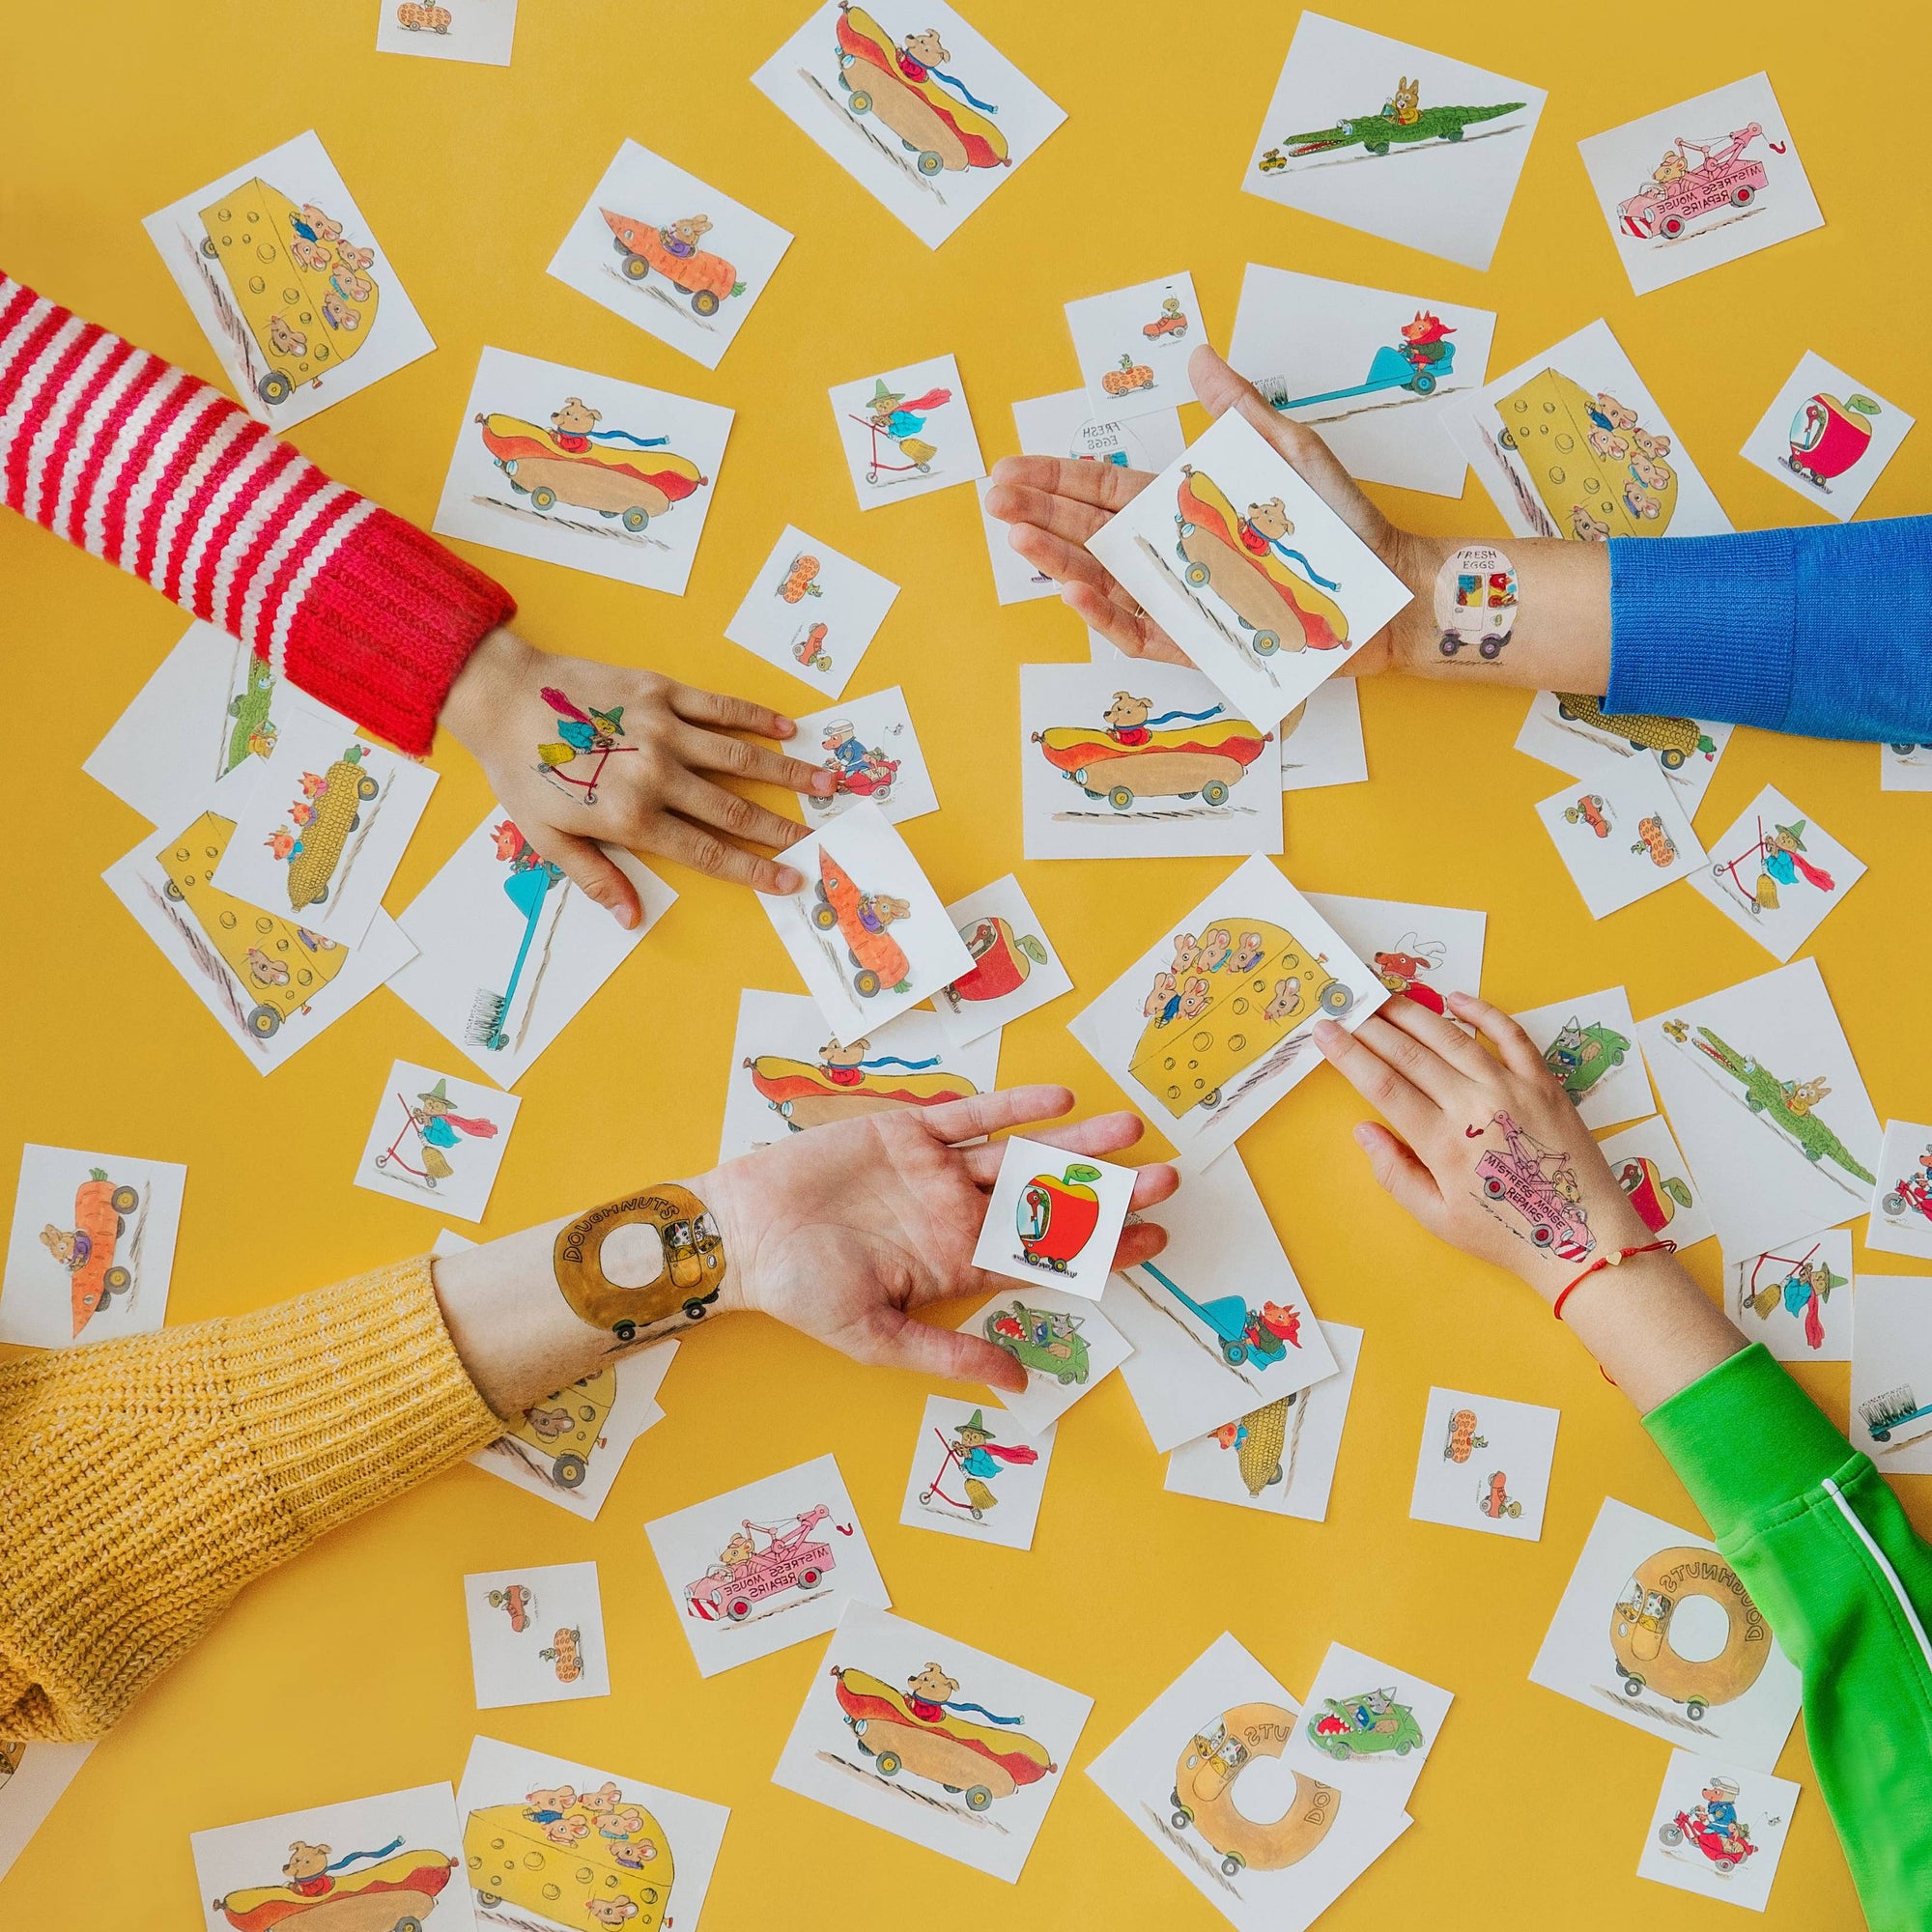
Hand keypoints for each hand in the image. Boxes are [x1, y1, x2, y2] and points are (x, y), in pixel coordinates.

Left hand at [442, 628, 837, 922]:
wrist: (502, 698)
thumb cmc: (521, 772)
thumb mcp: (546, 838)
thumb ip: (595, 877)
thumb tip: (631, 918)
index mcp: (631, 818)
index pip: (707, 852)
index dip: (754, 870)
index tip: (790, 881)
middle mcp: (655, 775)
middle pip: (735, 811)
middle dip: (784, 830)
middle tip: (823, 842)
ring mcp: (662, 730)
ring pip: (740, 758)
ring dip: (789, 773)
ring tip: (829, 784)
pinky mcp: (659, 692)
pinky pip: (719, 706)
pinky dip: (756, 718)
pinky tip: (788, 730)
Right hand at [706, 1087, 1178, 1390]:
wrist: (743, 1235)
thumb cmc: (801, 1292)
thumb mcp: (876, 1338)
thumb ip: (949, 1351)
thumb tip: (1019, 1382)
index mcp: (958, 1264)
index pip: (1047, 1257)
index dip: (1102, 1251)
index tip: (1156, 1243)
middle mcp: (959, 1214)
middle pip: (1049, 1202)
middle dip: (1108, 1193)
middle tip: (1168, 1182)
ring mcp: (938, 1172)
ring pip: (1021, 1155)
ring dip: (1073, 1145)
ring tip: (1128, 1135)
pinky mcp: (910, 1133)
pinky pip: (972, 1117)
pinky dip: (1012, 1108)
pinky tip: (1058, 1102)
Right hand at [982, 344, 1422, 671]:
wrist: (1378, 589)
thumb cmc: (1337, 522)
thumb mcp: (1288, 450)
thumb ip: (1239, 408)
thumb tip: (1200, 358)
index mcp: (1180, 507)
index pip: (1101, 490)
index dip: (1054, 478)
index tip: (1009, 467)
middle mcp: (1168, 554)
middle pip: (1086, 532)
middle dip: (1036, 514)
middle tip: (992, 497)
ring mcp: (1176, 600)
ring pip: (1101, 581)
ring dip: (1056, 560)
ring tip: (1016, 536)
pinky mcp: (1193, 642)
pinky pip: (1137, 630)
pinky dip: (1104, 613)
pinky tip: (1075, 588)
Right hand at [1313, 993, 1653, 1294]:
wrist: (1584, 1237)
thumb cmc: (1508, 1233)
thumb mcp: (1438, 1218)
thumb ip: (1395, 1173)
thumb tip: (1363, 1130)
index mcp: (1442, 1142)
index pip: (1382, 1084)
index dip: (1348, 1054)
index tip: (1325, 1031)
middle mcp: (1474, 1105)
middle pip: (1410, 1052)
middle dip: (1371, 1025)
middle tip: (1347, 1004)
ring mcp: (1512, 1088)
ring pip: (1451, 1036)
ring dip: (1413, 1012)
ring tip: (1386, 998)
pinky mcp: (1543, 1082)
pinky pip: (1509, 1034)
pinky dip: (1482, 1012)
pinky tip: (1455, 999)